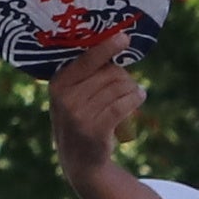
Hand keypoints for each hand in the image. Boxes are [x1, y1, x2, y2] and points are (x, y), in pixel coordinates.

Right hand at [48, 29, 144, 181]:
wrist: (80, 161)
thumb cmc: (82, 118)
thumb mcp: (74, 96)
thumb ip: (87, 74)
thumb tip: (117, 43)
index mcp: (58, 83)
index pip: (87, 60)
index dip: (106, 47)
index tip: (124, 37)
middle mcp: (65, 97)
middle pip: (110, 73)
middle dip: (125, 77)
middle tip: (128, 86)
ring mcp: (78, 114)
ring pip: (120, 88)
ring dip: (133, 89)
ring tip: (134, 94)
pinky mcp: (94, 128)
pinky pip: (124, 104)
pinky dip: (136, 99)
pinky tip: (140, 97)